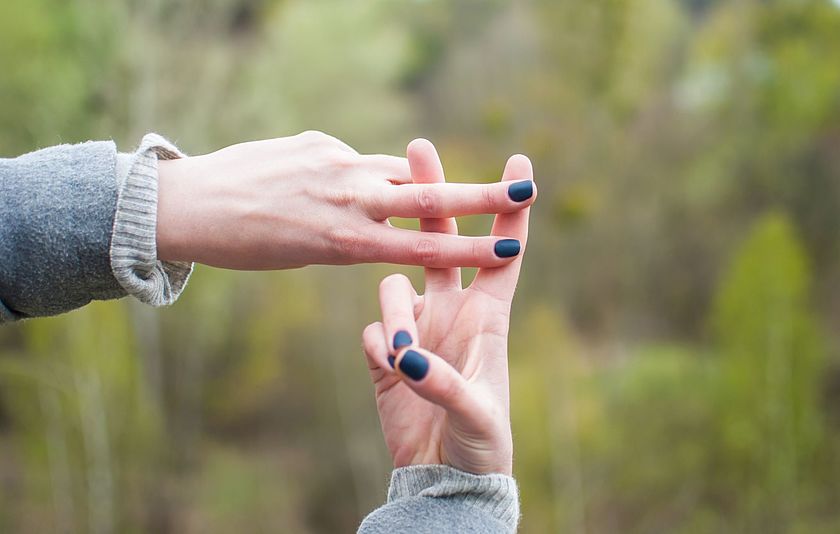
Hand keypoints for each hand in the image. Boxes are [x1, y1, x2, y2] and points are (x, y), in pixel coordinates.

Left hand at [155, 131, 534, 269]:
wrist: (188, 204)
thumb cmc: (245, 245)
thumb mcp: (306, 253)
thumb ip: (352, 230)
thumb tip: (380, 201)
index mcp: (345, 241)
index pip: (423, 246)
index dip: (470, 247)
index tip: (508, 247)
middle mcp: (348, 199)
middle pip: (428, 197)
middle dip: (479, 196)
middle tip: (523, 189)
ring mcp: (335, 164)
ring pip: (397, 171)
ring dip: (419, 180)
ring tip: (438, 189)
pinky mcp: (318, 141)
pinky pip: (357, 159)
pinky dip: (362, 174)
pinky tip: (336, 184)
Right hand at [361, 139, 532, 474]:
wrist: (443, 473)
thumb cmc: (481, 442)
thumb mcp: (475, 413)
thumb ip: (443, 384)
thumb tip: (406, 359)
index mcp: (488, 317)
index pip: (502, 255)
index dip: (511, 213)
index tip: (520, 167)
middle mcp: (451, 311)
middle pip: (440, 242)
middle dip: (433, 198)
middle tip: (420, 149)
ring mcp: (418, 329)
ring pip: (394, 288)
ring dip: (397, 317)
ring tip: (403, 359)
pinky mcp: (388, 354)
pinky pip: (374, 330)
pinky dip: (380, 346)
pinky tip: (390, 372)